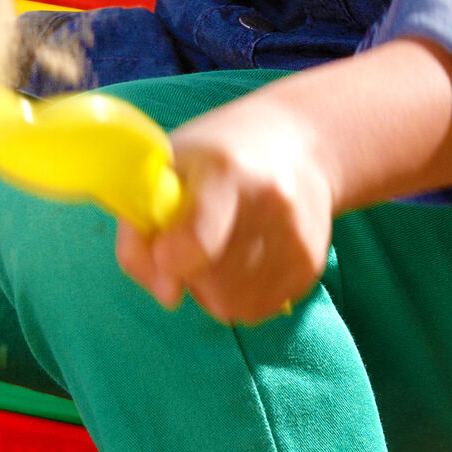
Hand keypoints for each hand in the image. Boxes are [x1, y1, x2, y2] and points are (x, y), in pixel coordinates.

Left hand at [115, 90, 333, 323]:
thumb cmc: (214, 157)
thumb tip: (167, 294)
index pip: (198, 238)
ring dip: (214, 287)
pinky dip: (241, 292)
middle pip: (210, 281)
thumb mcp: (164, 171)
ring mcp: (297, 234)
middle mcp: (271, 200)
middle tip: (194, 238)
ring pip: (233, 304)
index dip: (171, 256)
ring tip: (222, 244)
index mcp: (226, 168)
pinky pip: (258, 308)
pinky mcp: (312, 263)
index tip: (164, 251)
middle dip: (190, 271)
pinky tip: (248, 254)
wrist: (298, 143)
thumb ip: (140, 233)